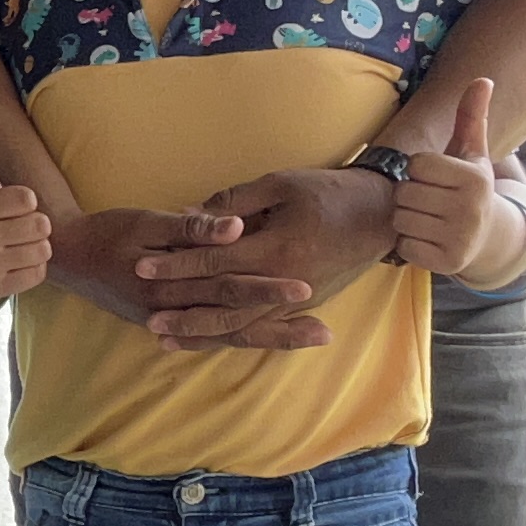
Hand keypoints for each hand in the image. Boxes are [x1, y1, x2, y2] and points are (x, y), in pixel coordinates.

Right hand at [0, 111, 50, 305]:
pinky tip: (14, 261)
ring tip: (15, 242)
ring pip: (43, 250)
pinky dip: (33, 268)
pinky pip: (39, 273)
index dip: (24, 199)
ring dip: (35, 245)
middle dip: (33, 223)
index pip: (29, 197)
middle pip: (41, 224)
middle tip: (14, 225)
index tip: (8, 204)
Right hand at [54, 206, 324, 351]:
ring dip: (272, 337)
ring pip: (229, 334)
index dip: (267, 289)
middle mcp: (174, 312)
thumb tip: (234, 228)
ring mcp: (170, 322)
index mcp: (171, 286)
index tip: (306, 289)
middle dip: (282, 327)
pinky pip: (212, 336)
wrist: (65, 256)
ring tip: (312, 338)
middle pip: (237, 322)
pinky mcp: (167, 322)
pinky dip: (243, 338)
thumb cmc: (105, 232)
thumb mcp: (144, 222)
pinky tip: (268, 339)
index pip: (229, 289)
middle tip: (325, 333)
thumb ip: (190, 229)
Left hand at [134, 166, 398, 347]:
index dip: (177, 266)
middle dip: (184, 312)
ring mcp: (297, 298)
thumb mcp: (281, 184)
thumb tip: (190, 215)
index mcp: (277, 247)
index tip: (142, 270)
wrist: (383, 214)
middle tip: (147, 320)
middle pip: (223, 302)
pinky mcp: (306, 305)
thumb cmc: (330, 191)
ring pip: (241, 324)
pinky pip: (262, 326)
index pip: (215, 261)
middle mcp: (286, 280)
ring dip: (202, 333)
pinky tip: (207, 342)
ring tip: (166, 340)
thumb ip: (234, 202)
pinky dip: (232, 335)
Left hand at [388, 80, 523, 282]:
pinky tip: (430, 238)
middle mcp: (471, 209)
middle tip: (431, 200)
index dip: (421, 169)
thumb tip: (482, 79)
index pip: (417, 165)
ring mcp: (460, 239)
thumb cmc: (470, 186)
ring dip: (407, 219)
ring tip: (430, 218)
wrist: (490, 235)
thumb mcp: (472, 152)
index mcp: (475, 178)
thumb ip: (471, 116)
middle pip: (404, 193)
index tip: (438, 177)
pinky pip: (403, 247)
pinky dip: (410, 244)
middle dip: (410, 195)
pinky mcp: (447, 263)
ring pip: (400, 221)